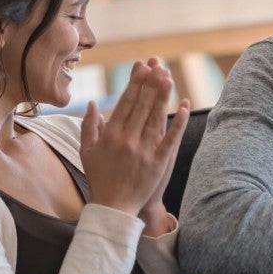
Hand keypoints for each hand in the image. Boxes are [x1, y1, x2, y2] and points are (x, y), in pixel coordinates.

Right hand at [81, 59, 188, 218]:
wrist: (113, 208)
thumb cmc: (99, 178)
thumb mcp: (87, 151)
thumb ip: (88, 126)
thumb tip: (92, 104)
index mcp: (110, 135)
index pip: (125, 103)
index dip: (134, 84)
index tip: (141, 67)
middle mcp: (126, 140)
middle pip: (141, 106)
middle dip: (149, 84)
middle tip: (157, 65)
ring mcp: (143, 151)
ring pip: (155, 118)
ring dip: (162, 97)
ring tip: (168, 77)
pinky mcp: (158, 163)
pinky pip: (170, 139)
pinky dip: (179, 122)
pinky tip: (185, 106)